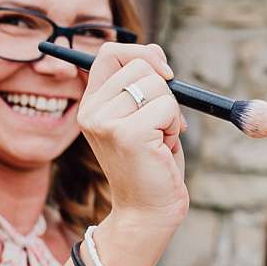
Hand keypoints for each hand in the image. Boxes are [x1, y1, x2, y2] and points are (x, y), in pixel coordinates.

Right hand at [77, 43, 189, 233]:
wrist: (147, 213)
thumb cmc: (152, 166)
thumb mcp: (142, 118)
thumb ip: (142, 86)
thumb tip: (157, 56)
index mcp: (91, 104)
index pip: (109, 52)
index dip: (142, 53)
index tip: (164, 72)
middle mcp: (92, 111)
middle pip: (140, 65)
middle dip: (164, 91)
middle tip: (160, 125)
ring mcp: (106, 121)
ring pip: (156, 85)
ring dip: (171, 112)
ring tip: (160, 140)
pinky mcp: (127, 133)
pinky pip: (168, 107)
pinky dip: (175, 126)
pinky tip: (163, 149)